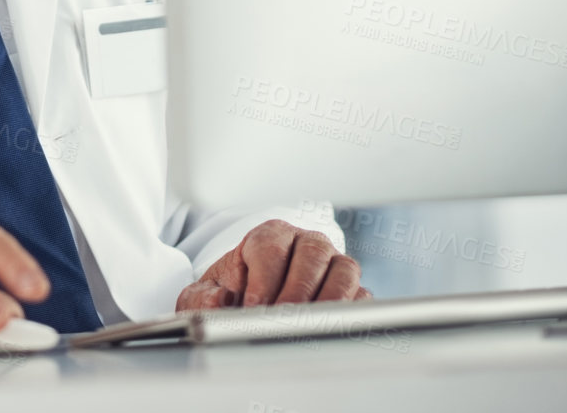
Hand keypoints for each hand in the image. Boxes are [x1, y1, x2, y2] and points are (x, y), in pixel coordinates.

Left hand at [175, 219, 369, 310]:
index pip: (271, 246)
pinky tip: (331, 331)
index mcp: (270, 235)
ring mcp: (333, 265)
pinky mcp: (352, 292)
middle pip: (312, 253)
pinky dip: (350, 315)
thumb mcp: (205, 295)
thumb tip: (219, 301)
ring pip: (344, 271)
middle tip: (282, 320)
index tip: (253, 307)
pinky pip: (362, 297)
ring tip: (308, 328)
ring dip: (328, 302)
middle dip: (296, 291)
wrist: (247, 307)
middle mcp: (305, 244)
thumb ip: (203, 298)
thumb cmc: (230, 296)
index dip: (263, 278)